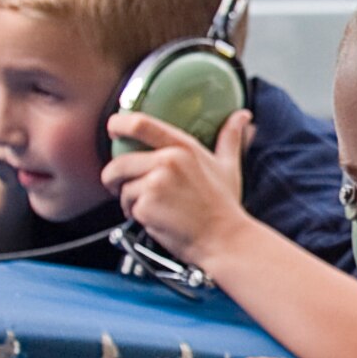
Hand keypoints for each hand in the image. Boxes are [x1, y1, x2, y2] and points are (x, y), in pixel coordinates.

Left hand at [101, 109, 252, 262]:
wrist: (224, 240)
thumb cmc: (224, 207)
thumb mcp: (228, 166)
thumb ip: (230, 138)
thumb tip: (243, 117)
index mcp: (183, 147)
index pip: (140, 124)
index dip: (118, 124)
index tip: (113, 129)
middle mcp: (167, 160)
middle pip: (120, 162)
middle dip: (115, 178)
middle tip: (125, 187)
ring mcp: (155, 183)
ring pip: (122, 187)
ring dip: (130, 200)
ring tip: (154, 207)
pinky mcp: (146, 205)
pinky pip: (128, 207)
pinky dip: (137, 216)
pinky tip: (156, 219)